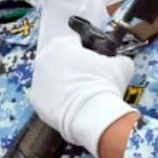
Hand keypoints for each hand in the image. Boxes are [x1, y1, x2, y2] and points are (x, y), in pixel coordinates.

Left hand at [31, 35, 136, 157]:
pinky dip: (58, 99)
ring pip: (52, 77)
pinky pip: (48, 95)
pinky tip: (72, 105)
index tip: (96, 62)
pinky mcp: (35, 100)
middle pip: (60, 58)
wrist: (92, 116)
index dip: (88, 51)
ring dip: (64, 82)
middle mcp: (44, 58)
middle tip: (89, 79)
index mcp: (62, 44)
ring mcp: (37, 80)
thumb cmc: (105, 85)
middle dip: (72, 66)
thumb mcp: (122, 65)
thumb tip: (119, 61)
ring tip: (81, 94)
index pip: (76, 41)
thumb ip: (118, 58)